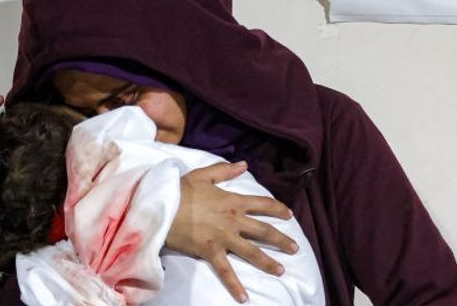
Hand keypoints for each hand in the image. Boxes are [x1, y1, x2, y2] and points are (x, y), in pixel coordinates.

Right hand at [164, 161, 297, 302]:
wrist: (161, 207)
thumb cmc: (179, 190)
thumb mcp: (202, 175)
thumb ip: (224, 170)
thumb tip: (244, 165)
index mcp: (233, 201)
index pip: (263, 204)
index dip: (278, 209)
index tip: (289, 215)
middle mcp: (233, 220)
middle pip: (264, 231)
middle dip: (281, 240)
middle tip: (295, 248)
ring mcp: (223, 237)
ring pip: (252, 252)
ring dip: (268, 263)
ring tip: (281, 271)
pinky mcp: (210, 251)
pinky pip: (225, 270)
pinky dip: (234, 285)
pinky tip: (243, 298)